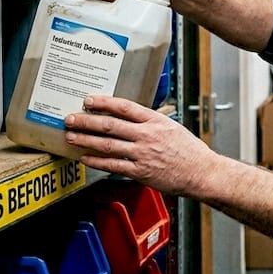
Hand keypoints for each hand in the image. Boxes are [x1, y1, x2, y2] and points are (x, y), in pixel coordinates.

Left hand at [64, 95, 210, 197]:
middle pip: (110, 125)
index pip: (124, 107)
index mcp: (155, 121)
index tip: (89, 100)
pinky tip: (85, 158)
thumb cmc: (190, 151)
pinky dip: (97, 161)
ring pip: (107, 145)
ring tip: (71, 137)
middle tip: (71, 119)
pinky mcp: (140, 172)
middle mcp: (147, 135)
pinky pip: (113, 165)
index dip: (104, 102)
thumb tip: (130, 117)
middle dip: (86, 121)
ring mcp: (142, 154)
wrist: (201, 172)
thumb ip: (151, 122)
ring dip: (86, 140)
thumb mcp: (172, 127)